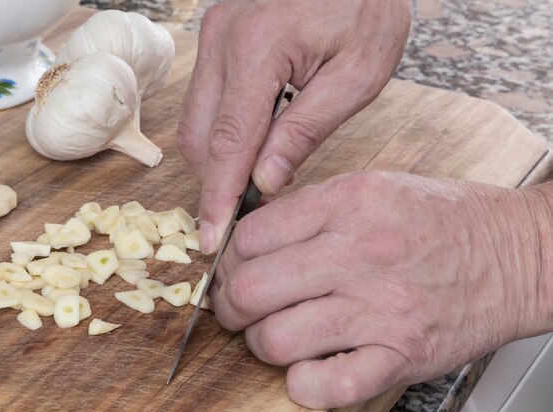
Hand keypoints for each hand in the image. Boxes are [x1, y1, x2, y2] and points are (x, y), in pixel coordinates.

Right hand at [176, 0, 410, 253]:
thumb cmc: (367, 8)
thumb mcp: (355, 75)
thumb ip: (304, 131)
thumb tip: (263, 182)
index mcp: (258, 47)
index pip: (228, 141)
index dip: (218, 196)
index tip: (211, 238)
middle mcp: (221, 38)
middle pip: (199, 136)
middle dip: (218, 179)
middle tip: (252, 206)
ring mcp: (212, 34)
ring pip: (195, 121)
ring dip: (221, 156)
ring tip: (262, 169)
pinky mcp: (215, 37)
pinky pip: (204, 101)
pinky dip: (224, 131)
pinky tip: (256, 139)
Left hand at [210, 171, 549, 408]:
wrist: (517, 252)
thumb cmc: (443, 220)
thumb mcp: (373, 187)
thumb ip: (309, 209)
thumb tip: (247, 238)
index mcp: (349, 204)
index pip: (250, 236)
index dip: (228, 257)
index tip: (233, 268)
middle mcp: (361, 254)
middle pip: (250, 289)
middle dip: (229, 305)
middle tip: (238, 306)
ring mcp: (382, 308)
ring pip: (275, 340)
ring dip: (261, 343)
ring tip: (274, 334)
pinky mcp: (402, 354)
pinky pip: (327, 387)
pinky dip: (303, 385)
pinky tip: (308, 367)